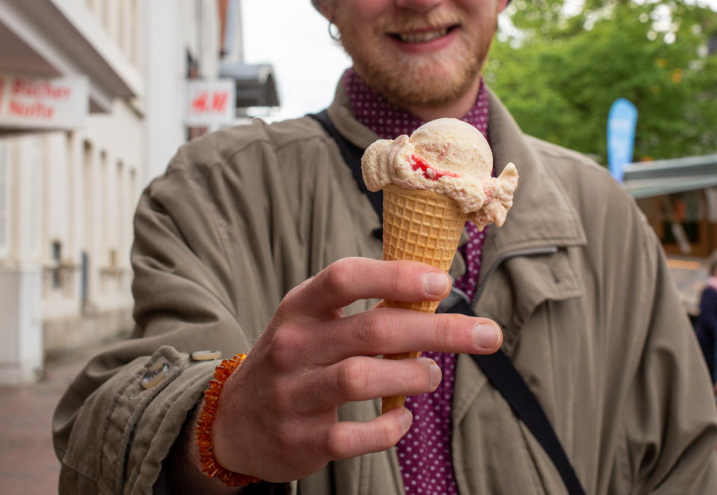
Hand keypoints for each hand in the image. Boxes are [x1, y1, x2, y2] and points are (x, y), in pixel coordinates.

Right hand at [203, 257, 502, 482]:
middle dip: (438, 329)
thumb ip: (360, 308)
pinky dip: (391, 426)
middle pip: (373, 330)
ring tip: (431, 374)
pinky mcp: (303, 441)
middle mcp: (293, 347)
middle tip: (484, 334)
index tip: (442, 280)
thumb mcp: (310, 322)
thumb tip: (433, 291)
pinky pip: (358, 435)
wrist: (232, 422)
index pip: (345, 277)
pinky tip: (403, 417)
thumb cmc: (293, 360)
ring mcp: (294, 395)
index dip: (396, 276)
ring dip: (414, 375)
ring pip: (364, 378)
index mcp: (298, 308)